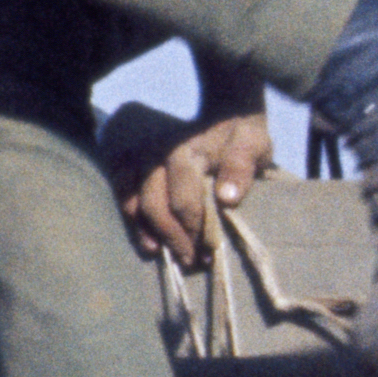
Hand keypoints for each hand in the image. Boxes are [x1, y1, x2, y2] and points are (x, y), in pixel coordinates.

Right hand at [120, 106, 276, 266]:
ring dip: (148, 232)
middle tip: (191, 260)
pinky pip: (124, 195)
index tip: (209, 251)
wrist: (227, 116)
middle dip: (172, 237)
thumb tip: (227, 198)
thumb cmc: (242, 136)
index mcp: (184, 153)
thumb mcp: (253, 146)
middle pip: (155, 204)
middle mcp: (156, 156)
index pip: (184, 199)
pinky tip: (147, 241)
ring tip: (163, 255)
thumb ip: (241, 169)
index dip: (195, 228)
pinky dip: (132, 220)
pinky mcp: (134, 165)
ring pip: (134, 202)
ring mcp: (142, 160)